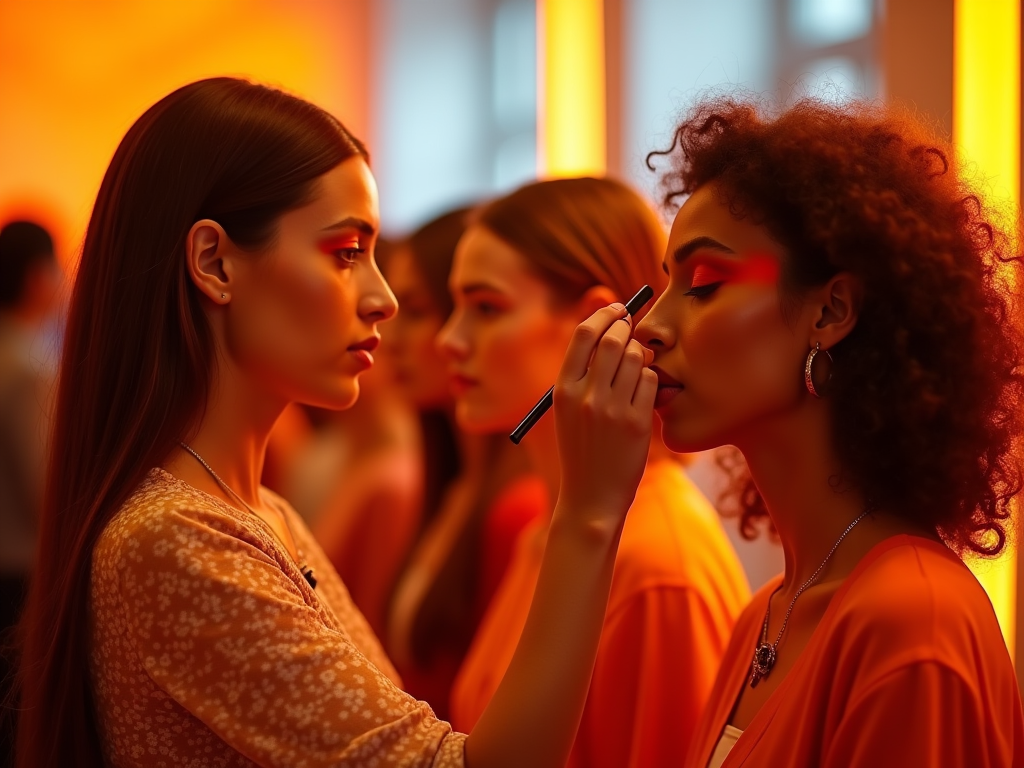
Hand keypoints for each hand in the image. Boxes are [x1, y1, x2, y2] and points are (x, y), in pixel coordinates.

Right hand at [552, 303, 656, 529]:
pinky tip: (643, 395)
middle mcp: (585, 396)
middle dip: (627, 329)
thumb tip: (611, 329)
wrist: (591, 498)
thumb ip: (583, 373)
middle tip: (633, 330)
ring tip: (636, 371)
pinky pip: (652, 381)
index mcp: (563, 389)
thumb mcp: (569, 410)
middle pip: (613, 339)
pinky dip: (651, 381)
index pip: (584, 334)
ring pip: (637, 358)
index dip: (604, 315)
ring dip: (641, 357)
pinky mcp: (636, 423)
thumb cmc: (582, 449)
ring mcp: (611, 409)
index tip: (618, 310)